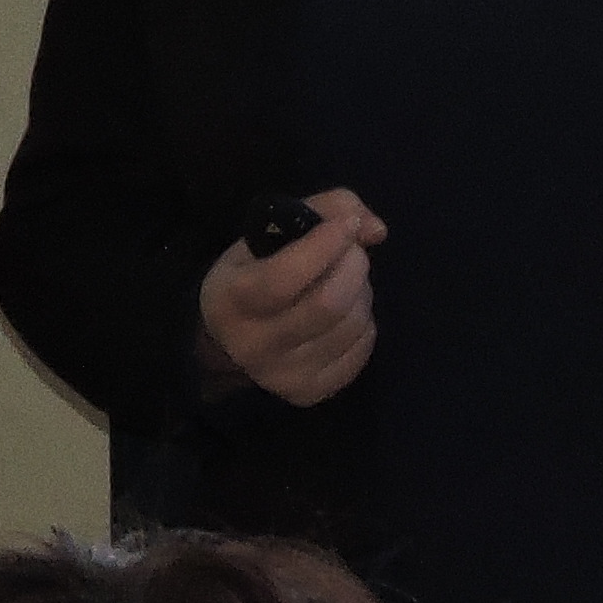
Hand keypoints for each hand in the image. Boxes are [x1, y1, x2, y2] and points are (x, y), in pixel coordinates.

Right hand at [196, 189, 385, 404]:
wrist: (227, 340)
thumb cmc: (253, 272)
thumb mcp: (269, 231)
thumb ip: (325, 209)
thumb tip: (375, 229)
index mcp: (231, 299)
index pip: (284, 277)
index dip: (325, 245)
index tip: (347, 225)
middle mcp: (252, 345)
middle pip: (328, 304)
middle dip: (353, 266)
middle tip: (352, 251)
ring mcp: (281, 376)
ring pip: (351, 326)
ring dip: (361, 293)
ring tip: (347, 281)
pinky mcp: (308, 393)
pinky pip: (361, 352)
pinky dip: (364, 324)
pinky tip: (347, 313)